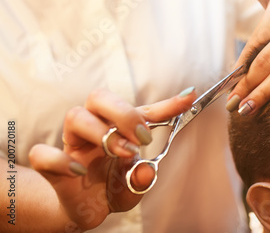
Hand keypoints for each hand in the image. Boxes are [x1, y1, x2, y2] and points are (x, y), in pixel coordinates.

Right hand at [28, 87, 195, 230]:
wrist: (83, 209)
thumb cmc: (111, 188)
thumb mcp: (135, 185)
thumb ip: (142, 179)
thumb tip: (146, 172)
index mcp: (120, 129)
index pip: (143, 110)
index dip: (167, 104)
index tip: (190, 97)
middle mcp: (96, 129)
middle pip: (99, 97)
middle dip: (124, 113)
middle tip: (143, 137)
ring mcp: (72, 145)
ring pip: (75, 115)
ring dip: (103, 132)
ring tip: (123, 153)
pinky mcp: (52, 167)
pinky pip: (43, 153)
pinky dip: (61, 160)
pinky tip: (80, 172)